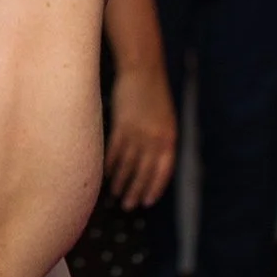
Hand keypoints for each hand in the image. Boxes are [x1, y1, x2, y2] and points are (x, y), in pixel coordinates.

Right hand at [105, 65, 177, 208]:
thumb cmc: (154, 95)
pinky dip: (110, 164)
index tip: (147, 202)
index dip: (155, 188)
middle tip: (128, 206)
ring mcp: (138, 132)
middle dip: (136, 190)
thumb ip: (161, 140)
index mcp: (170, 137)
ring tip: (116, 193)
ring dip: (121, 181)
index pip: (163, 171)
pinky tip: (106, 174)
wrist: (143, 70)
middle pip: (144, 172)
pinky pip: (115, 151)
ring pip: (128, 164)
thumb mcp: (165, 119)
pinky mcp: (122, 125)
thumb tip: (154, 162)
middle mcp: (155, 138)